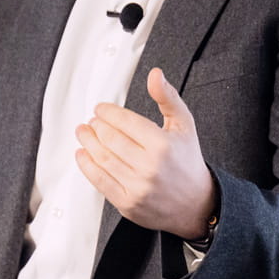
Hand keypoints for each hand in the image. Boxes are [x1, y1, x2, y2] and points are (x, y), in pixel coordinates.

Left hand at [74, 67, 216, 239]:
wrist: (196, 204)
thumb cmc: (187, 161)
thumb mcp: (184, 125)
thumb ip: (168, 97)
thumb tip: (155, 75)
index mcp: (163, 145)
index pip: (125, 121)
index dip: (107, 112)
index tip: (101, 108)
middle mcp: (150, 167)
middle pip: (110, 139)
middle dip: (96, 126)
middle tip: (92, 121)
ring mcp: (138, 187)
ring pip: (102, 158)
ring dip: (87, 142)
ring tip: (83, 133)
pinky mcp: (129, 204)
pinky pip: (100, 182)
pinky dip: (87, 166)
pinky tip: (83, 154)